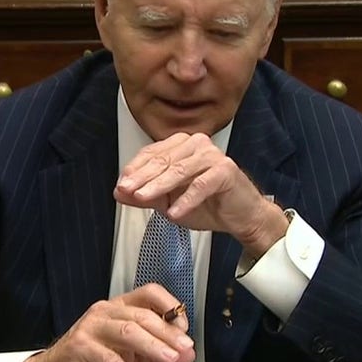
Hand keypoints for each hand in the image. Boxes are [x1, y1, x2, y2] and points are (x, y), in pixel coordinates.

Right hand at [11, 283, 194, 361]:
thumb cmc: (94, 361)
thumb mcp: (133, 358)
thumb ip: (160, 355)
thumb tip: (189, 354)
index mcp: (121, 307)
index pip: (150, 293)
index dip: (170, 307)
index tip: (185, 329)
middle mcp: (106, 311)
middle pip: (142, 315)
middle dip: (167, 332)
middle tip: (184, 348)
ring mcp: (91, 327)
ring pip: (127, 331)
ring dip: (152, 346)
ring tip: (169, 360)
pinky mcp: (80, 347)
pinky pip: (107, 358)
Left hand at [113, 133, 287, 256]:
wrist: (242, 217)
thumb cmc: (208, 204)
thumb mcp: (169, 202)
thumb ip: (146, 196)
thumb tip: (119, 192)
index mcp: (181, 146)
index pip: (151, 153)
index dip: (134, 170)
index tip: (121, 185)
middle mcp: (196, 144)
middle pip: (163, 160)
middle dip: (142, 177)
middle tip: (126, 190)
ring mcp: (212, 155)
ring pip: (179, 170)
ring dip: (159, 186)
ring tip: (143, 198)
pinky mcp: (225, 170)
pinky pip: (200, 185)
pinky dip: (185, 200)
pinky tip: (174, 213)